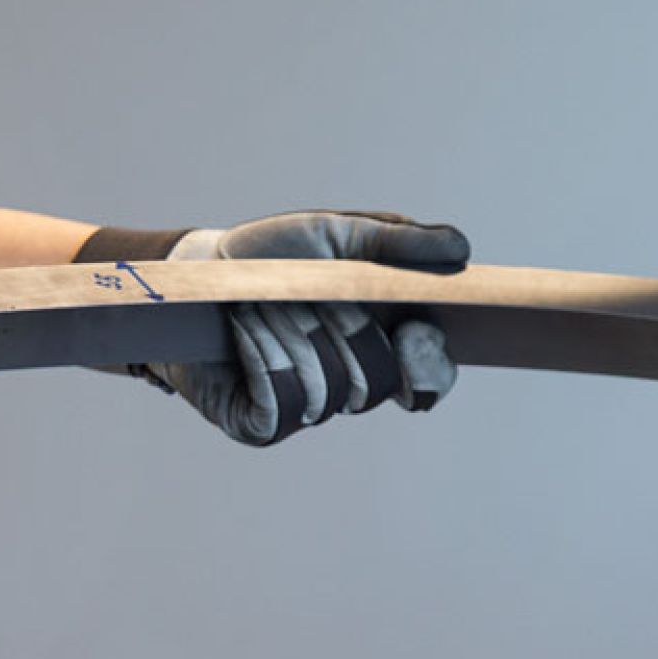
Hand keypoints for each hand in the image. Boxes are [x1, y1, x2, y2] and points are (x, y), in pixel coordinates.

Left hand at [113, 211, 469, 445]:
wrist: (196, 275)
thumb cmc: (272, 254)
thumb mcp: (337, 233)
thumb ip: (398, 241)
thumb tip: (461, 250)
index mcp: (385, 344)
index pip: (432, 380)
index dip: (430, 366)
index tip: (415, 331)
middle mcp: (351, 384)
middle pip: (376, 384)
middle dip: (341, 329)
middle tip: (306, 294)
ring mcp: (306, 408)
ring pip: (326, 392)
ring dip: (291, 336)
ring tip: (260, 303)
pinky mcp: (259, 425)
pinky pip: (281, 406)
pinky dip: (262, 358)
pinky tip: (241, 330)